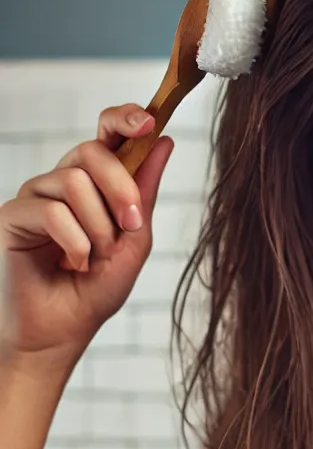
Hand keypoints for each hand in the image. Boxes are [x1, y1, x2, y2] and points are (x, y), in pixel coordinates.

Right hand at [0, 103, 174, 363]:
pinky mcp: (12, 215)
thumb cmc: (96, 288)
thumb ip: (145, 192)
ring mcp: (35, 196)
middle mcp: (62, 182)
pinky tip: (74, 265)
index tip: (148, 121)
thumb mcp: (135, 240)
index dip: (123, 118)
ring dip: (98, 226)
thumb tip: (162, 141)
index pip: (105, 134)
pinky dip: (75, 242)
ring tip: (95, 258)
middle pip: (92, 151)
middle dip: (121, 188)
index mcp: (95, 184)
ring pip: (74, 181)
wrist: (63, 330)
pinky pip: (52, 210)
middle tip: (132, 225)